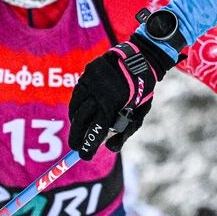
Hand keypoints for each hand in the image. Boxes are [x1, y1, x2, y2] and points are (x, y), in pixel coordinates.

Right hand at [67, 34, 171, 158]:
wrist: (140, 59)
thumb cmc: (141, 89)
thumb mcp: (139, 112)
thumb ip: (126, 131)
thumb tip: (110, 148)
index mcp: (112, 105)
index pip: (96, 130)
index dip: (89, 146)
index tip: (85, 157)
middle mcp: (98, 94)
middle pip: (81, 121)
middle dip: (77, 137)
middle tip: (75, 147)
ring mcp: (91, 82)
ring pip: (76, 108)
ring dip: (75, 122)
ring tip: (78, 130)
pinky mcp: (87, 73)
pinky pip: (76, 94)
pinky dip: (75, 106)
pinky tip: (78, 113)